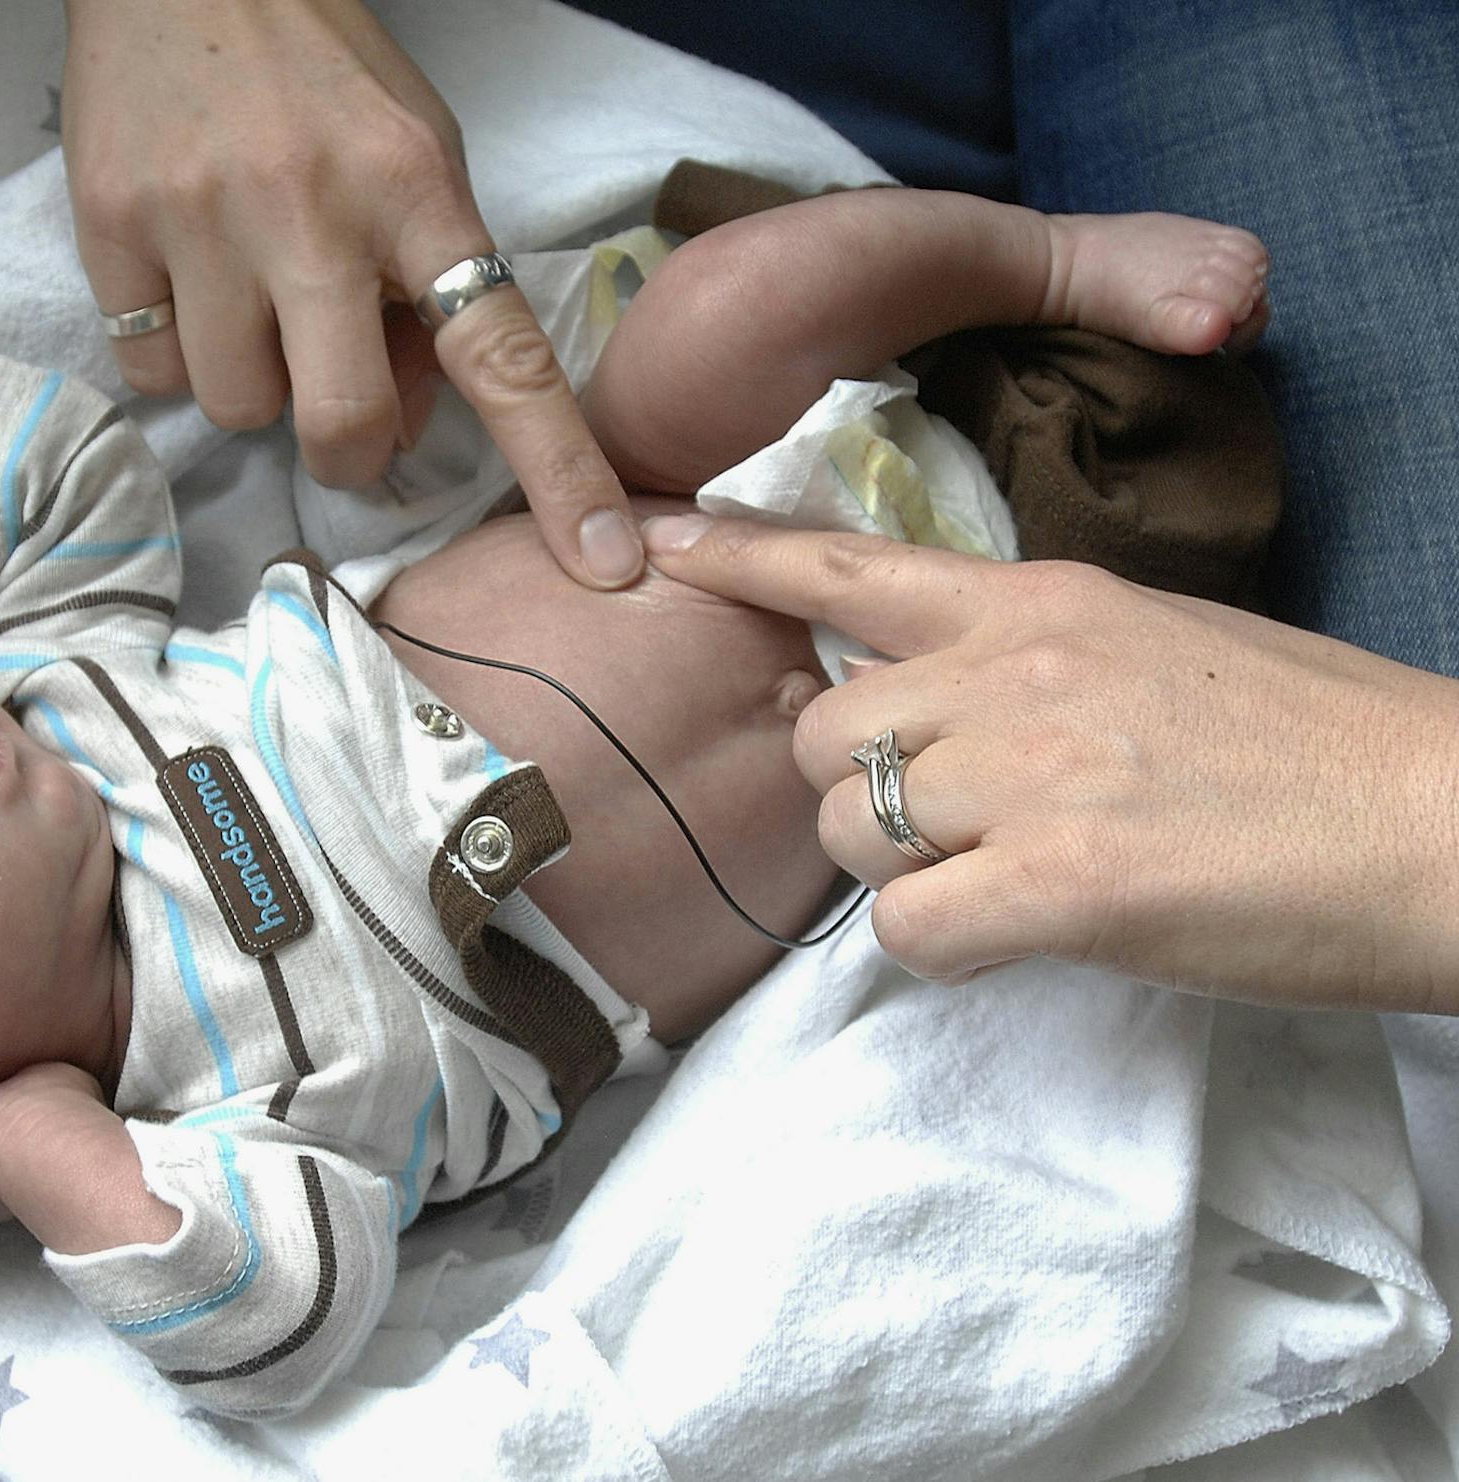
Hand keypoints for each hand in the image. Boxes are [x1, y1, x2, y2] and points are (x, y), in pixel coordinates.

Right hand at [61, 0, 640, 586]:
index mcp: (415, 191)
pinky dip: (174, 352)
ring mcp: (203, 220)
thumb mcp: (414, 154)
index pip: (503, 355)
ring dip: (254, 386)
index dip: (560, 468)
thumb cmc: (321, 74)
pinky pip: (151, 370)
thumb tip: (402, 422)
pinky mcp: (111, 224)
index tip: (609, 560)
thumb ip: (427, 286)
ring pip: (236, 409)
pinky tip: (187, 279)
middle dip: (345, 446)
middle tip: (336, 397)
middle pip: (340, 422)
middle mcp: (311, 210)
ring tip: (250, 300)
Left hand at [640, 513, 1458, 1012]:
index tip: (658, 545)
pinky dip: (944, 948)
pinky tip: (1017, 937)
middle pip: (822, 733)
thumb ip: (1036, 663)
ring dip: (900, 872)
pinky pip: (909, 929)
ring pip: (850, 833)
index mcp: (1047, 602)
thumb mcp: (1162, 647)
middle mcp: (1019, 672)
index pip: (855, 565)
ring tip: (1002, 880)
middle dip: (852, 790)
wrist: (1444, 820)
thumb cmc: (1319, 745)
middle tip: (942, 825)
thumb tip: (952, 717)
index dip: (742, 560)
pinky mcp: (1059, 885)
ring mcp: (1034, 775)